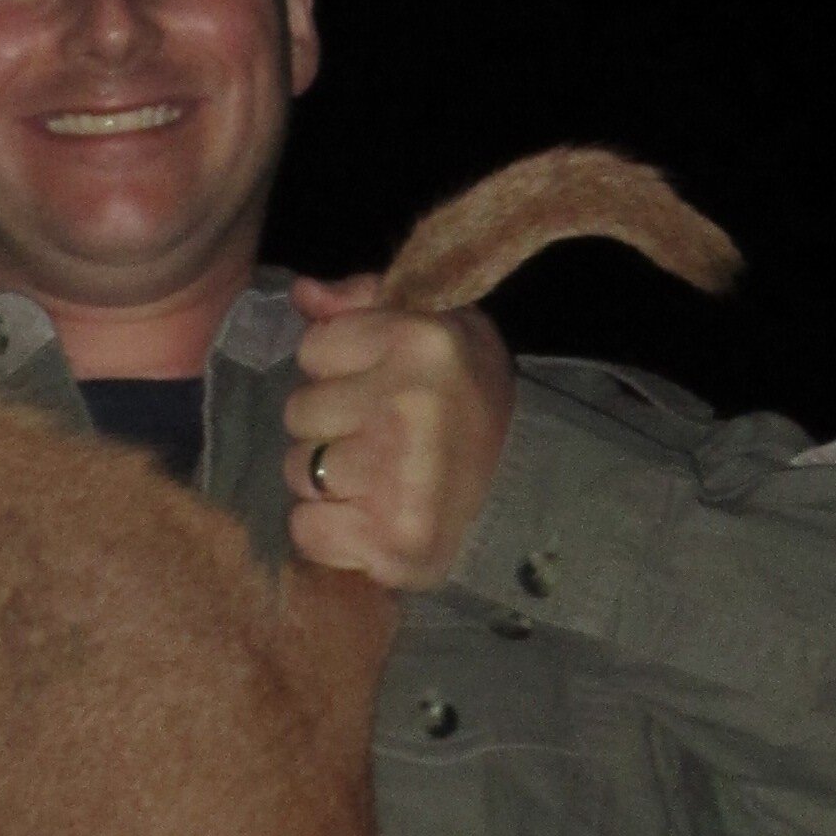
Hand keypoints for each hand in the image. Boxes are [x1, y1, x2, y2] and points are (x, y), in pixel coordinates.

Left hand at [283, 278, 516, 586]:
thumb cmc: (473, 405)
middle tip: (380, 439)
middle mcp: (405, 405)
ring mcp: (397, 478)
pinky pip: (307, 530)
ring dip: (327, 481)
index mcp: (419, 341)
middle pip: (299, 411)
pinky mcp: (391, 542)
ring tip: (377, 480)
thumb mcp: (439, 329)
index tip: (378, 388)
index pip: (313, 348)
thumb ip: (364, 303)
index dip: (338, 371)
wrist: (535, 494)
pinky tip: (368, 522)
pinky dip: (329, 533)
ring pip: (299, 471)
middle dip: (330, 426)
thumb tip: (301, 294)